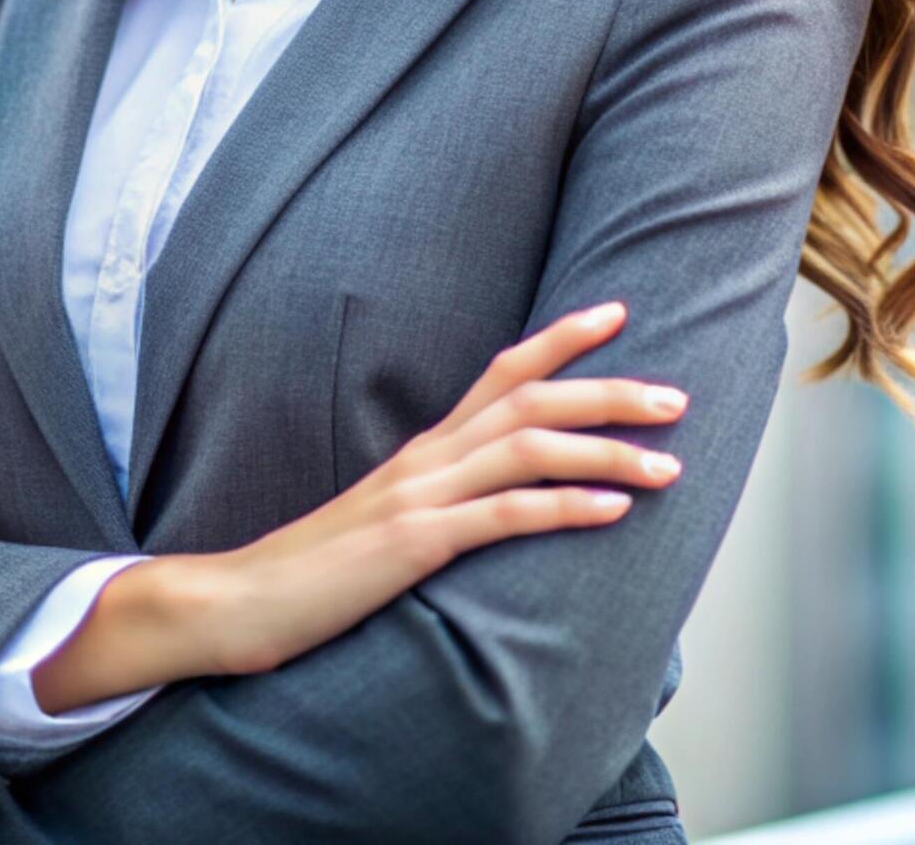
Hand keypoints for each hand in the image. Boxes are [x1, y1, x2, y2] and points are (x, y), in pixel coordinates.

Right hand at [30, 299, 683, 709]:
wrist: (238, 603)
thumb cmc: (315, 575)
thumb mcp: (386, 524)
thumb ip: (438, 504)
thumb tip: (492, 506)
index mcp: (422, 450)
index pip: (501, 372)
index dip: (562, 339)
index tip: (619, 311)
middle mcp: (426, 459)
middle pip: (529, 399)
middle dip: (609, 390)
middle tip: (676, 397)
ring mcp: (418, 498)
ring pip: (527, 449)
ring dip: (605, 450)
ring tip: (667, 464)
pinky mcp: (412, 545)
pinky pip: (502, 517)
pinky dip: (563, 507)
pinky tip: (612, 511)